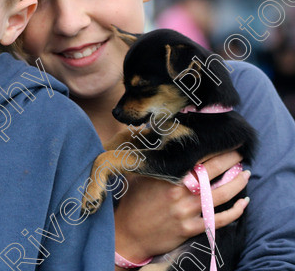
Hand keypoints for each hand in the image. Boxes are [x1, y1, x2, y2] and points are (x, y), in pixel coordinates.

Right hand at [114, 150, 249, 262]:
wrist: (128, 233)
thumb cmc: (133, 202)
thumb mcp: (140, 176)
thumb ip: (154, 161)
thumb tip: (161, 141)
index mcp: (167, 174)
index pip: (196, 157)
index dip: (213, 148)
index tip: (225, 141)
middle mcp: (178, 190)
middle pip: (212, 171)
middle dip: (230, 160)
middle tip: (239, 152)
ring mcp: (186, 210)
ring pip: (221, 195)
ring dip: (237, 183)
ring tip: (245, 173)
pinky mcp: (190, 228)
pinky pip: (219, 219)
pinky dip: (235, 211)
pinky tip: (243, 203)